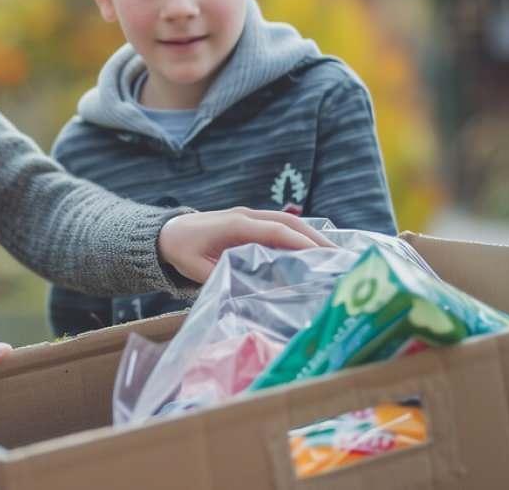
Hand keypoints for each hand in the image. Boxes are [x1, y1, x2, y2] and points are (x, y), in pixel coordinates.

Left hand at [156, 207, 335, 283]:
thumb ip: (222, 276)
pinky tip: (315, 250)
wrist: (168, 232)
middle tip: (341, 257)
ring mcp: (250, 216)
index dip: (299, 242)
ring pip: (288, 221)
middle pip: (288, 222)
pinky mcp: (252, 221)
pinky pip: (281, 225)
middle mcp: (246, 215)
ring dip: (312, 235)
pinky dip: (300, 235)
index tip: (322, 255)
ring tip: (336, 254)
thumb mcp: (197, 269)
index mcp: (235, 224)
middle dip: (316, 237)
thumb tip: (249, 292)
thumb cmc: (182, 251)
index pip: (275, 230)